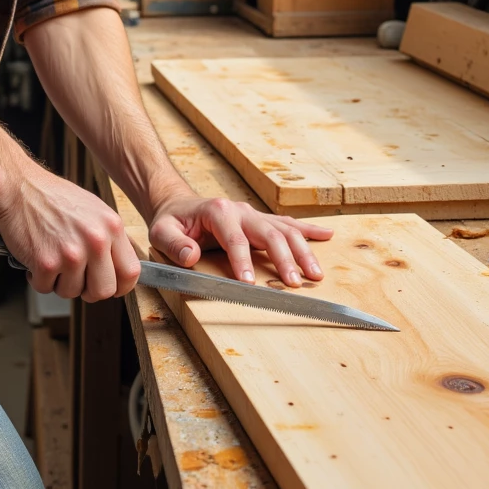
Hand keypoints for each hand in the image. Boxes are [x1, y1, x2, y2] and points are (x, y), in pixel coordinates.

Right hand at [0, 161, 141, 302]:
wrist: (18, 187)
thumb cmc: (52, 197)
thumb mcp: (94, 210)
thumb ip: (109, 238)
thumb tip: (117, 267)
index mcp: (111, 226)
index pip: (130, 272)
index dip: (120, 286)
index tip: (111, 287)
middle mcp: (95, 241)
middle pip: (104, 291)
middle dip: (88, 291)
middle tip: (75, 279)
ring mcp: (71, 253)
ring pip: (72, 292)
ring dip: (59, 282)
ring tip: (52, 259)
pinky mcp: (46, 263)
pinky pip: (45, 288)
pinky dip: (38, 279)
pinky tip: (36, 259)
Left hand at [148, 192, 332, 286]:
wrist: (178, 205)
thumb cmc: (171, 221)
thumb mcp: (161, 231)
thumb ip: (173, 244)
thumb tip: (190, 255)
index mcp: (218, 212)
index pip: (234, 239)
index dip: (243, 262)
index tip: (249, 283)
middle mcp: (241, 210)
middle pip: (269, 233)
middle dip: (284, 259)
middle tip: (295, 283)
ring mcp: (254, 214)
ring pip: (285, 230)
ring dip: (303, 251)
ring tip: (315, 273)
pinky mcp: (261, 220)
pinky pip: (288, 224)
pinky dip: (309, 230)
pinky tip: (327, 235)